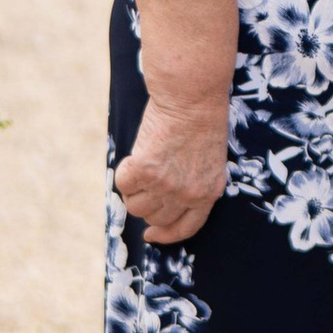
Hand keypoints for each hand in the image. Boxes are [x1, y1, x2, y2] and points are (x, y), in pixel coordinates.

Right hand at [113, 97, 230, 245]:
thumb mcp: (208, 161)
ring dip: (134, 190)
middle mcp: (188, 194)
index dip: (167, 235)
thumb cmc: (201, 120)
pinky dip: (124, 172)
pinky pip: (124, 184)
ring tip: (143, 164)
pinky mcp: (145, 171)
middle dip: (148, 204)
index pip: (187, 227)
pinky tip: (136, 156)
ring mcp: (166, 185)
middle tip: (146, 183)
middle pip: (156, 217)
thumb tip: (163, 202)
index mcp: (209, 193)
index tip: (151, 235)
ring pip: (135, 206)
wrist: (192, 97)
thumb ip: (190, 184)